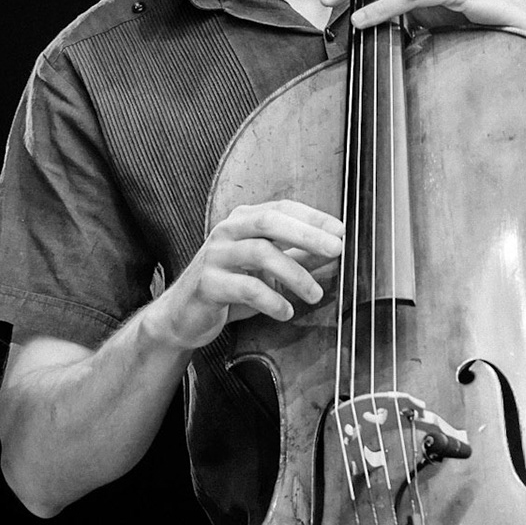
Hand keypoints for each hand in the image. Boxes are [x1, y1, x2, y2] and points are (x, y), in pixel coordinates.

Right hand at [149, 200, 344, 347]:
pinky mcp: (207, 284)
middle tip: (337, 249)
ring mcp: (215, 255)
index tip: (341, 230)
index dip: (313, 217)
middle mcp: (227, 231)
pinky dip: (272, 300)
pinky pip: (245, 288)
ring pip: (260, 253)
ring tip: (315, 294)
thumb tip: (335, 252)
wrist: (183, 316)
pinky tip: (286, 311)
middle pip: (270, 221)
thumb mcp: (270, 271)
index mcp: (243, 221)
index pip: (282, 208)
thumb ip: (299, 258)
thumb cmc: (231, 288)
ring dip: (295, 274)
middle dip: (306, 234)